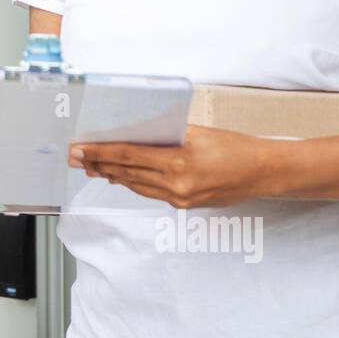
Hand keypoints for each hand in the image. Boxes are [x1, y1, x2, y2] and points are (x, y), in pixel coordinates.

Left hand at [68, 125, 277, 208]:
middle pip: (126, 172)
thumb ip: (165, 135)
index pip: (128, 155)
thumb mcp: (197, 132)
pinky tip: (120, 177)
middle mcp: (176, 183)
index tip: (80, 148)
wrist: (262, 172)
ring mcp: (179, 198)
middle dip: (98, 164)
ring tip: (92, 166)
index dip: (100, 152)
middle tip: (76, 157)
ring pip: (135, 185)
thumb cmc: (233, 145)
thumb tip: (133, 134)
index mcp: (179, 160)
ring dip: (112, 175)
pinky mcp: (183, 206)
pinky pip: (150, 192)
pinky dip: (133, 183)